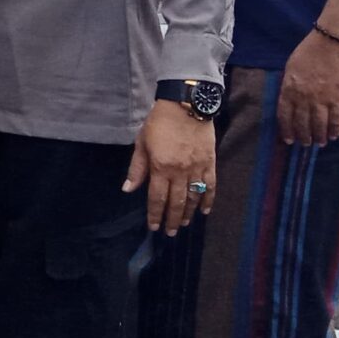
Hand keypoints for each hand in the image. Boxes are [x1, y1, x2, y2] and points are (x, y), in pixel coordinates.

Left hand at [125, 100, 216, 234]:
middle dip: (172, 219)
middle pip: (176, 202)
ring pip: (193, 197)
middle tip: (170, 233)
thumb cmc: (159, 122)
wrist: (185, 104)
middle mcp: (179, 171)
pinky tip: (204, 211)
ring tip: (184, 224)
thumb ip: (137, 168)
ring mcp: (197, 168)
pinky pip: (210, 186)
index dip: (155, 214)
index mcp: (160, 167)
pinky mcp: (210, 163)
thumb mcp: (142, 143)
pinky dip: (208, 200)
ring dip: (188, 213)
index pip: (156, 197)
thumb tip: (128, 189)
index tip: (154, 227)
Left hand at [279, 29, 338, 146]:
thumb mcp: (291, 67)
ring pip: (319, 125)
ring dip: (319, 137)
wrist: (332, 42)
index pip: (285, 116)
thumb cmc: (310, 51)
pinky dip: (335, 130)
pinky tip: (334, 135)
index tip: (288, 139)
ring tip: (320, 143)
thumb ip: (290, 85)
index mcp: (289, 89)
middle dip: (303, 137)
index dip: (287, 130)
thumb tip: (289, 99)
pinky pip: (336, 119)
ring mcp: (322, 99)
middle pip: (302, 124)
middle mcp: (303, 98)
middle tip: (305, 144)